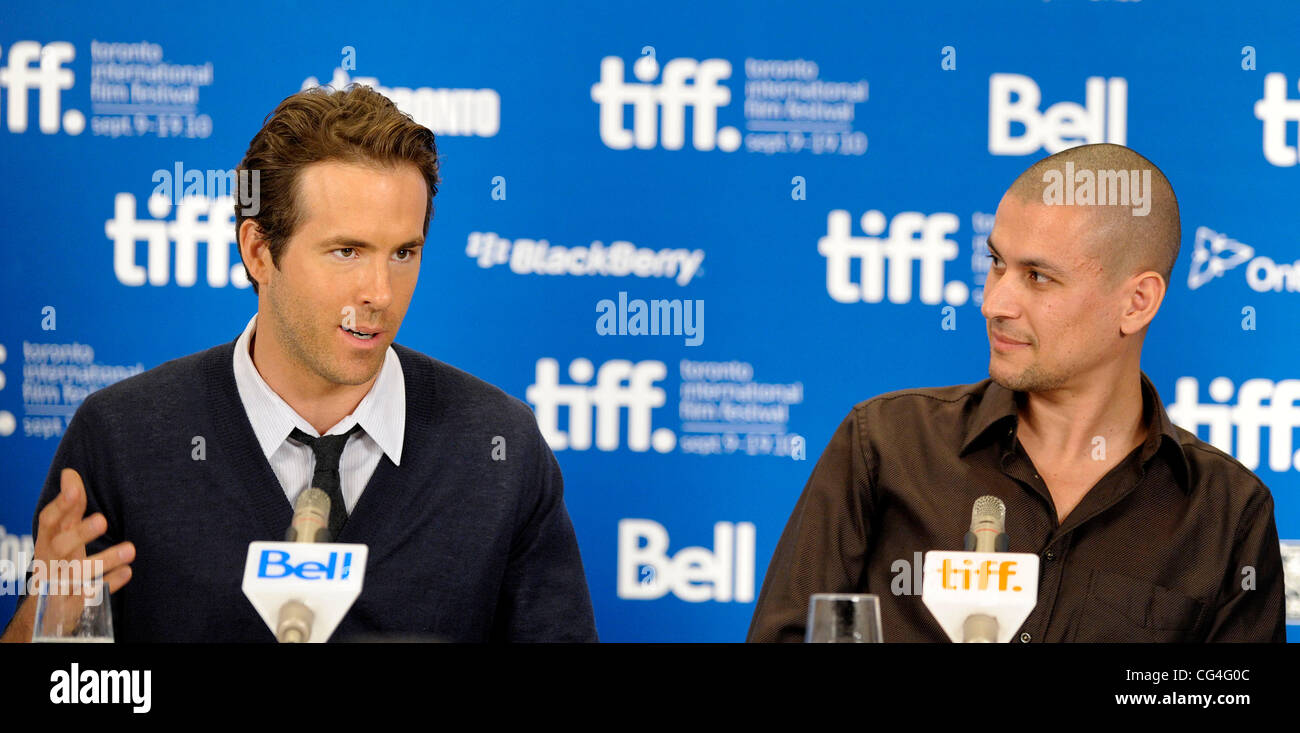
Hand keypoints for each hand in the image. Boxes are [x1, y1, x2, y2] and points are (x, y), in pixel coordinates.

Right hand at [0, 469, 133, 641]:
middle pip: (59, 547)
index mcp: (46, 542)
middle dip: (79, 533)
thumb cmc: (59, 562)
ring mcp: (61, 586)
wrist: (45, 611)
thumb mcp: (61, 536)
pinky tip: (128, 572)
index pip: (48, 522)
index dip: (60, 506)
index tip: (74, 489)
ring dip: (104, 560)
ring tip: (130, 549)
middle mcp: (50, 563)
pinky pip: (92, 596)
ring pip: (79, 573)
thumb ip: (69, 507)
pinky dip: (109, 584)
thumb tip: (70, 473)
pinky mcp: (75, 606)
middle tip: (102, 520)